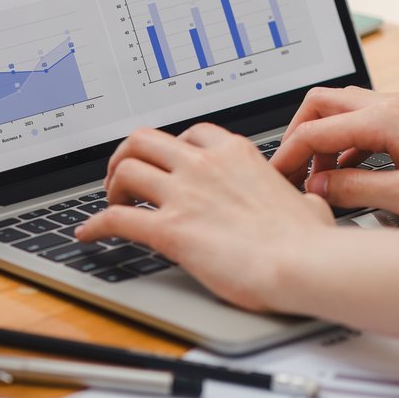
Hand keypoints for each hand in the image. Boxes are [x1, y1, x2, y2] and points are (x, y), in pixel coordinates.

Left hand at [77, 125, 334, 311]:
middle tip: (123, 176)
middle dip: (127, 155)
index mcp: (235, 154)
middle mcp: (204, 166)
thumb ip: (294, 198)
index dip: (171, 148)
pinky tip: (89, 234)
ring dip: (112, 185)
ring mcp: (184, 195)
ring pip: (126, 170)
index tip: (165, 163)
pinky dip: (96, 225)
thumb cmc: (309, 241)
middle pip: (145, 140)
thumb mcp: (306, 202)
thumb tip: (306, 207)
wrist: (304, 264)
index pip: (191, 133)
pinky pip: (116, 218)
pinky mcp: (169, 229)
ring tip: (112, 203)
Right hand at [268, 87, 398, 225]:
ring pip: (345, 112)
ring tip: (320, 182)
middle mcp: (395, 104)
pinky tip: (352, 179)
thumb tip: (314, 189)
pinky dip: (348, 147)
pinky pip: (368, 125)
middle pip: (322, 104)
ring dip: (324, 142)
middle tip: (290, 173)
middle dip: (298, 136)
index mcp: (386, 117)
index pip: (314, 131)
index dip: (286, 157)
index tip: (271, 182)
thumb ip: (351, 190)